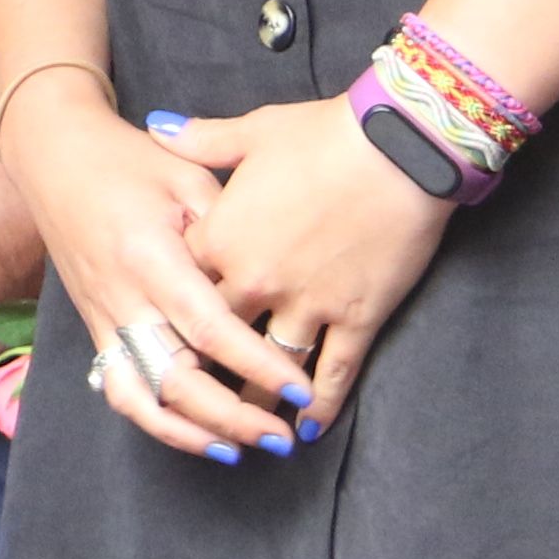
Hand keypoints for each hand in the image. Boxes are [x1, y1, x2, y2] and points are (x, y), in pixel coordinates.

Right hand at [0, 97, 297, 463]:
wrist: (55, 155)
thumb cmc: (128, 161)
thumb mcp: (186, 176)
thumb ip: (226, 228)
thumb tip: (269, 278)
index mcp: (148, 256)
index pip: (209, 328)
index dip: (257, 365)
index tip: (301, 390)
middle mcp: (121, 296)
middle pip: (175, 377)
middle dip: (231, 416)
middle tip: (282, 438)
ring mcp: (102, 317)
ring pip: (141, 396)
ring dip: (189, 432)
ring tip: (239, 449)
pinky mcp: (95, 327)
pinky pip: (121, 388)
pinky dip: (156, 421)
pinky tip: (196, 436)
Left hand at [171, 100, 451, 436]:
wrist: (399, 146)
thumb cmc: (322, 134)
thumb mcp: (251, 132)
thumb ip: (200, 140)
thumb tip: (159, 126)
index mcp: (220, 237)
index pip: (181, 285)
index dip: (173, 307)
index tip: (165, 330)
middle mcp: (255, 280)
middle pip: (214, 339)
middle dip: (203, 370)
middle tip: (194, 399)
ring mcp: (306, 304)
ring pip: (269, 370)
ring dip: (257, 404)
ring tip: (247, 432)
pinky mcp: (356, 317)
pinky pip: (333, 373)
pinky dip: (320, 405)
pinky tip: (309, 429)